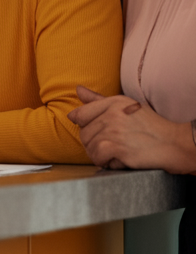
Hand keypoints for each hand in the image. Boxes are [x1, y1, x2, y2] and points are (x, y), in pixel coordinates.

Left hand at [69, 85, 195, 173]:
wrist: (176, 144)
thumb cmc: (152, 127)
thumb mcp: (126, 106)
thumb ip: (99, 100)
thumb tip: (78, 90)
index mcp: (113, 102)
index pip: (80, 114)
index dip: (84, 128)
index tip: (97, 134)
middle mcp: (111, 114)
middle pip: (84, 134)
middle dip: (95, 144)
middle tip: (113, 147)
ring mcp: (113, 130)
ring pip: (90, 148)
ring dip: (102, 156)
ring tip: (119, 153)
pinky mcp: (116, 147)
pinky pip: (98, 159)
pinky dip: (108, 164)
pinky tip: (122, 160)